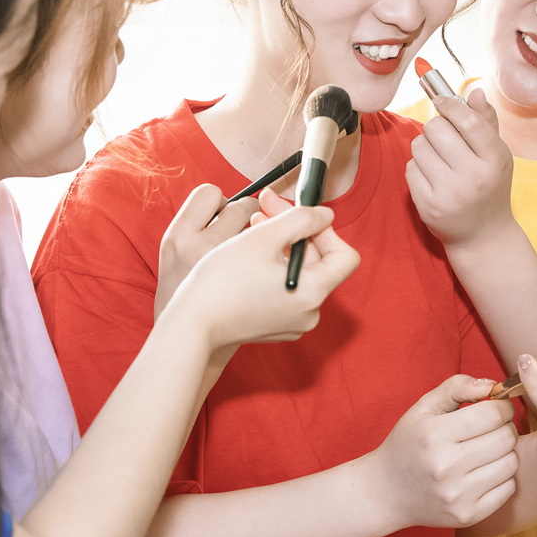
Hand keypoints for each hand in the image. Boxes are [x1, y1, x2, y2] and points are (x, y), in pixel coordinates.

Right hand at [160, 202, 358, 351]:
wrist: (191, 323)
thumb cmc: (223, 279)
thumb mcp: (264, 237)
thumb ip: (302, 219)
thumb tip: (325, 216)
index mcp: (314, 292)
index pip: (344, 256)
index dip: (324, 230)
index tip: (298, 216)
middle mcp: (310, 313)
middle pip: (319, 262)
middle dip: (295, 231)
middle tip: (266, 209)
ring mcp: (293, 323)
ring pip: (300, 273)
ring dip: (282, 246)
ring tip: (253, 227)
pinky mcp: (275, 327)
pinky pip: (286, 290)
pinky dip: (273, 269)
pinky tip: (249, 257)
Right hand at [360, 375, 520, 530]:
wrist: (387, 492)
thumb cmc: (409, 443)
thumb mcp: (423, 407)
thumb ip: (457, 387)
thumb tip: (491, 386)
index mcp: (434, 435)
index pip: (493, 414)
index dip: (501, 406)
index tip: (496, 408)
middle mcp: (446, 466)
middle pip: (506, 438)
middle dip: (505, 428)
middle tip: (491, 429)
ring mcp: (458, 495)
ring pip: (511, 463)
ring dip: (506, 453)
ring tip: (487, 450)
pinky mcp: (467, 515)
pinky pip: (508, 489)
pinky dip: (502, 477)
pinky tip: (485, 472)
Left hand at [406, 88, 517, 248]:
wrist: (483, 235)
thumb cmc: (489, 186)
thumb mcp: (497, 155)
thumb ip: (486, 122)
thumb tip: (475, 91)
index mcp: (495, 160)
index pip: (469, 122)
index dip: (450, 105)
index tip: (441, 100)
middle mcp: (473, 177)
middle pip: (437, 129)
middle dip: (436, 127)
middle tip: (443, 137)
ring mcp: (449, 193)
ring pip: (419, 146)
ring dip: (424, 146)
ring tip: (438, 159)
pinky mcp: (428, 206)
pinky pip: (410, 168)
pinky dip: (417, 167)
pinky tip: (431, 177)